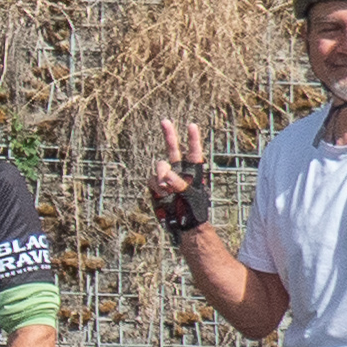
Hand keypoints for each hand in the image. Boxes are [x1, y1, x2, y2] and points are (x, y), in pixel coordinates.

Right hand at [147, 121, 211, 236]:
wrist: (183, 225)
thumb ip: (178, 183)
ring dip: (161, 175)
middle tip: (165, 121)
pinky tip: (163, 195)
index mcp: (194, 172)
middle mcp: (180, 172)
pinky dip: (156, 187)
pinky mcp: (156, 187)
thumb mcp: (190, 196)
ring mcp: (167, 179)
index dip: (192, 139)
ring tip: (166, 189)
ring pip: (160, 166)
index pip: (194, 152)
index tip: (191, 125)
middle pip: (173, 150)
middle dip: (169, 135)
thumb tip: (164, 175)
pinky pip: (151, 180)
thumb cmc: (193, 212)